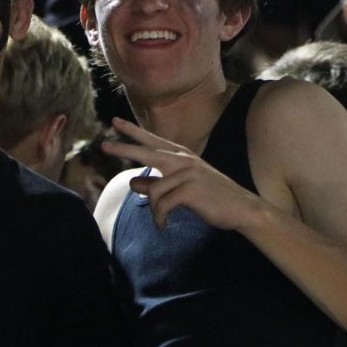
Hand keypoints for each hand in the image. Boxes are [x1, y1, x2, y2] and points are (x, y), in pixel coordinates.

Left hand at [101, 117, 260, 230]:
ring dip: (154, 210)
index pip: (153, 141)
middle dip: (124, 149)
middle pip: (147, 152)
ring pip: (153, 190)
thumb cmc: (212, 199)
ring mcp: (187, 173)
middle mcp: (183, 160)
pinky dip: (159, 218)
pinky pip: (161, 204)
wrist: (242, 209)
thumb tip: (131, 180)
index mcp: (182, 157)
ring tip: (161, 220)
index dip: (133, 132)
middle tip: (104, 145)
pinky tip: (163, 225)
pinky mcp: (189, 188)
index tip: (115, 122)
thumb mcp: (182, 188)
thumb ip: (156, 183)